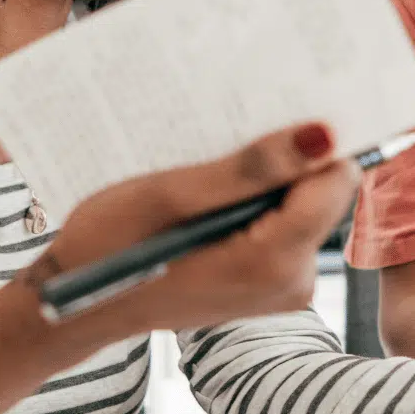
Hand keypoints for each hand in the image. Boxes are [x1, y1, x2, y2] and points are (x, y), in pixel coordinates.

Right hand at [34, 122, 357, 337]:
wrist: (80, 303)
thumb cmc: (111, 246)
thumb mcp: (172, 195)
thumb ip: (252, 168)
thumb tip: (322, 136)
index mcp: (273, 262)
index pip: (334, 179)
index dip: (313, 141)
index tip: (279, 110)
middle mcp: (292, 282)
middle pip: (321, 193)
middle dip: (285, 160)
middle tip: (232, 136)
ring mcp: (282, 288)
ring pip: (300, 206)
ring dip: (265, 180)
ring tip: (213, 166)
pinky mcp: (268, 284)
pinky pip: (281, 226)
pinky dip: (255, 203)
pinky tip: (213, 193)